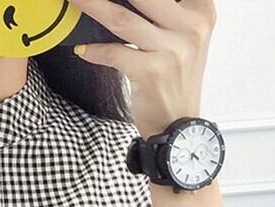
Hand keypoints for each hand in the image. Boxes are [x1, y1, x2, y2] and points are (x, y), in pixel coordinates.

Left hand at [68, 0, 216, 137]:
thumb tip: (123, 1)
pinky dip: (94, 50)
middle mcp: (191, 26)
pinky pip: (114, 53)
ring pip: (121, 18)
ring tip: (74, 0)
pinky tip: (81, 48)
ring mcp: (172, 50)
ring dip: (92, 6)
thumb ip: (165, 13)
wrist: (178, 125)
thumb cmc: (175, 79)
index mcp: (201, 10)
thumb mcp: (183, 38)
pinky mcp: (152, 72)